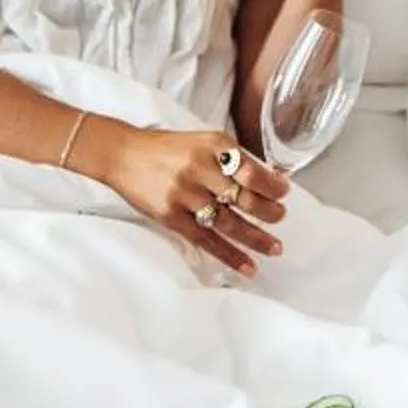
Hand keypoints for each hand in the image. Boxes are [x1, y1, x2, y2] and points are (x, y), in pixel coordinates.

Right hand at [88, 126, 290, 277]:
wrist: (123, 154)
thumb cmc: (166, 148)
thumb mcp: (202, 140)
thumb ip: (230, 157)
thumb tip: (268, 180)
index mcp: (213, 145)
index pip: (252, 170)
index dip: (273, 185)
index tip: (284, 193)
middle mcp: (200, 169)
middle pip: (244, 198)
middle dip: (269, 212)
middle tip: (281, 218)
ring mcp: (184, 194)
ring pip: (229, 223)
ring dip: (256, 238)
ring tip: (275, 247)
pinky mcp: (171, 216)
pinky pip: (206, 241)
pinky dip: (230, 256)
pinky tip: (248, 266)